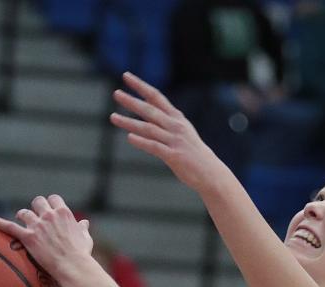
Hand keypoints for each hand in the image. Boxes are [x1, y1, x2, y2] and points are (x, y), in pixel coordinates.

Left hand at [0, 195, 92, 279]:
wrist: (74, 267)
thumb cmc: (81, 254)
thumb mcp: (85, 238)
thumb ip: (82, 228)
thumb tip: (83, 223)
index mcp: (63, 213)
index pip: (53, 199)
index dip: (50, 203)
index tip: (50, 209)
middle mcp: (49, 215)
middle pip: (37, 202)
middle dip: (36, 207)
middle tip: (35, 215)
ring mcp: (37, 226)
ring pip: (24, 212)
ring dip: (22, 215)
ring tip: (21, 220)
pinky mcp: (28, 237)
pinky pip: (9, 227)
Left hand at [110, 72, 222, 194]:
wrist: (211, 173)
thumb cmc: (194, 154)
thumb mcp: (181, 132)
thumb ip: (165, 122)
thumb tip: (148, 110)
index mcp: (177, 118)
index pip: (156, 97)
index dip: (141, 86)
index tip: (126, 76)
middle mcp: (175, 126)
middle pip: (150, 110)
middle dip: (132, 101)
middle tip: (116, 93)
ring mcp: (175, 141)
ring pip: (148, 128)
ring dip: (129, 122)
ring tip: (113, 117)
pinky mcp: (174, 156)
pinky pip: (155, 147)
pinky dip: (142, 142)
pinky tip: (130, 138)